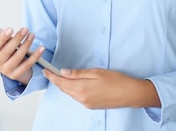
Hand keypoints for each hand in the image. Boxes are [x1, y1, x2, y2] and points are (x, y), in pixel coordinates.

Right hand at [0, 24, 43, 84]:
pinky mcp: (16, 75)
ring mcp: (6, 71)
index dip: (2, 38)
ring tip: (32, 35)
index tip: (10, 29)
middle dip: (17, 39)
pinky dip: (35, 56)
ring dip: (26, 45)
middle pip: (7, 51)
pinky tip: (41, 48)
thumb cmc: (1, 48)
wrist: (9, 63)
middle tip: (25, 29)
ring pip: (18, 57)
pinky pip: (27, 65)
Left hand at [43, 68, 160, 108]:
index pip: (61, 82)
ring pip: (70, 93)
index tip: (45, 70)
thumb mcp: (96, 72)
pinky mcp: (91, 106)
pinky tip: (74, 84)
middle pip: (63, 89)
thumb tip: (63, 72)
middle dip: (56, 80)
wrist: (130, 94)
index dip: (51, 76)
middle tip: (50, 71)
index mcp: (82, 88)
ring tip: (60, 76)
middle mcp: (82, 98)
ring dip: (64, 85)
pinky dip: (72, 90)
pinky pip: (77, 97)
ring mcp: (86, 103)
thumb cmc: (116, 80)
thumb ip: (78, 73)